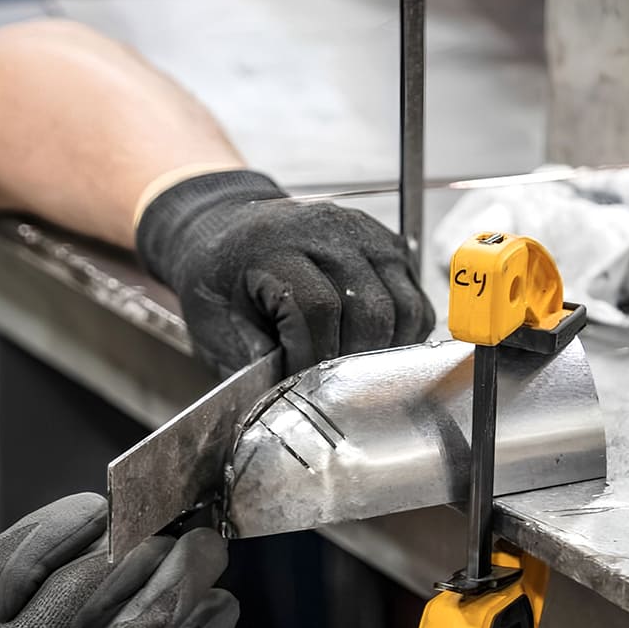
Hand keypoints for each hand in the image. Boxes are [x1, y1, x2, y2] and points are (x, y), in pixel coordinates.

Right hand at [0, 494, 237, 627]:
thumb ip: (39, 608)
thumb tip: (117, 529)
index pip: (9, 563)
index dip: (57, 525)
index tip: (99, 507)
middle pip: (84, 581)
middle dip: (140, 542)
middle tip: (175, 527)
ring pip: (141, 616)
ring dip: (185, 574)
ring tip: (208, 552)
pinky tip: (220, 609)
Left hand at [136, 169, 434, 373]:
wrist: (229, 229)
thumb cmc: (219, 277)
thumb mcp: (214, 319)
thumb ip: (249, 357)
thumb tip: (287, 398)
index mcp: (275, 247)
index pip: (317, 308)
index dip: (315, 357)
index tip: (303, 385)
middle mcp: (326, 230)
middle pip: (369, 308)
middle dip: (354, 360)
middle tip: (333, 386)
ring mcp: (363, 233)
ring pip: (400, 305)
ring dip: (385, 349)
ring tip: (355, 372)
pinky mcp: (387, 243)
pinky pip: (414, 297)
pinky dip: (403, 331)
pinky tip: (375, 349)